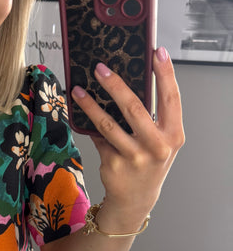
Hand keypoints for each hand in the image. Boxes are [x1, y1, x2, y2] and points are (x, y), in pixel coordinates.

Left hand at [71, 47, 184, 231]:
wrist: (136, 199)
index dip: (165, 74)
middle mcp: (157, 146)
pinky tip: (80, 115)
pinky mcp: (114, 165)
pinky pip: (98, 139)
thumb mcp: (159, 140)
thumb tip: (124, 83)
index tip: (156, 52)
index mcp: (173, 134)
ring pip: (108, 124)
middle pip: (134, 108)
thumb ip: (152, 117)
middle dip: (115, 85)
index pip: (171, 98)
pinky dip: (88, 127)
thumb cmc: (149, 161)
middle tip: (100, 68)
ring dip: (90, 105)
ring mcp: (134, 157)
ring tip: (78, 90)